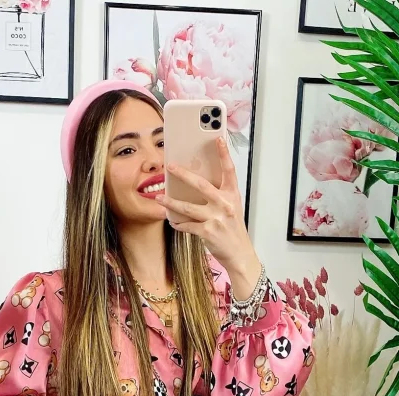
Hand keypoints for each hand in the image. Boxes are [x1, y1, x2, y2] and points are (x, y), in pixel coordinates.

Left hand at [156, 136, 259, 283]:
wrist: (239, 253)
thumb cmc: (233, 229)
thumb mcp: (232, 207)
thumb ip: (219, 194)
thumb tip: (196, 182)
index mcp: (232, 194)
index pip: (229, 170)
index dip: (223, 153)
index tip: (217, 138)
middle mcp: (225, 204)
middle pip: (201, 185)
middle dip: (183, 174)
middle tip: (170, 166)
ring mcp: (216, 218)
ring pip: (188, 207)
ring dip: (171, 203)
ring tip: (159, 198)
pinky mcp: (207, 232)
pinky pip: (187, 225)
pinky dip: (177, 223)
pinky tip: (170, 220)